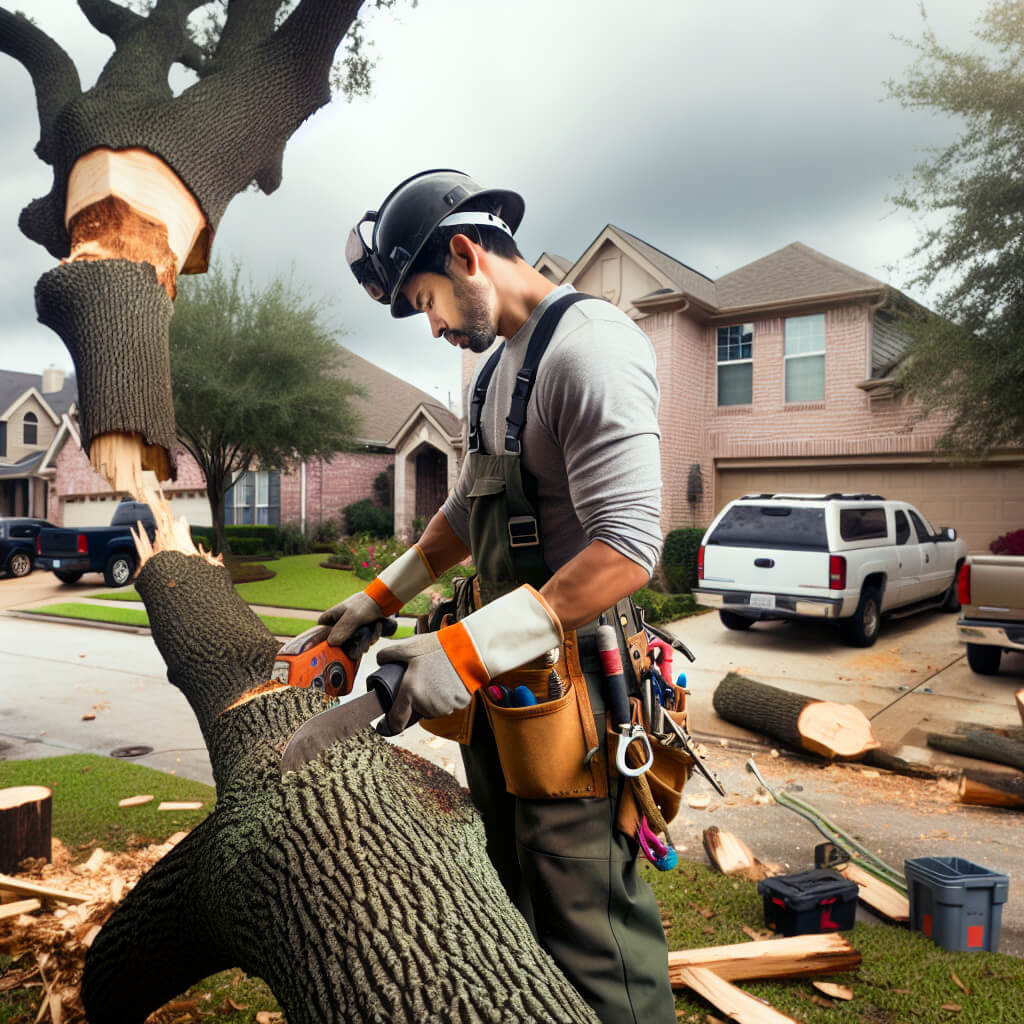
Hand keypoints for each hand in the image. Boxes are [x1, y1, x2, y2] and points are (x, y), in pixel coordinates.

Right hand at [319, 545, 437, 647]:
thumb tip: (332, 643)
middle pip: (338, 643)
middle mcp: (337, 624)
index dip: (327, 642)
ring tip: (372, 636)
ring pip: (352, 643)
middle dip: (352, 645)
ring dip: (363, 642)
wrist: (384, 600)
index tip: (339, 646)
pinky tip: (376, 632)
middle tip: (363, 646)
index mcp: (330, 617)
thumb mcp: (353, 617)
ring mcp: (348, 628)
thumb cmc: (366, 604)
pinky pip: (361, 641)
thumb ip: (342, 629)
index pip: (320, 634)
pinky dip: (369, 638)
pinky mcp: (359, 631)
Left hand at [375, 633, 472, 734]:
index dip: (388, 725)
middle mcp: (427, 704)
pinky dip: (445, 698)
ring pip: (432, 710)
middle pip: (415, 711)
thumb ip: (388, 654)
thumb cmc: (439, 648)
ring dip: (430, 701)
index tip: (383, 727)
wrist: (470, 650)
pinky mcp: (459, 705)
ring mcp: (444, 706)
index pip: (396, 720)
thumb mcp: (409, 647)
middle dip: (414, 701)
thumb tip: (380, 661)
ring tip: (435, 680)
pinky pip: (447, 706)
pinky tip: (447, 683)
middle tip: (420, 682)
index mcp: (411, 692)